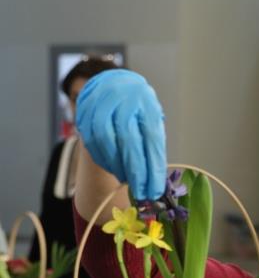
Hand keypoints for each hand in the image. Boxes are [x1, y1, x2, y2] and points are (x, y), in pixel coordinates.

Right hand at [75, 69, 166, 200]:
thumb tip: (153, 180)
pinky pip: (91, 140)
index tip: (155, 190)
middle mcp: (124, 100)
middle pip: (129, 140)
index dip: (153, 168)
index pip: (152, 139)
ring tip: (126, 179)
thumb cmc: (139, 112)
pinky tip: (112, 168)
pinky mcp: (84, 111)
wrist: (114, 86)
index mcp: (147, 104)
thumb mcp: (152, 122)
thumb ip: (152, 147)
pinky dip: (102, 159)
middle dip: (136, 171)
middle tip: (141, 192)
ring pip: (106, 140)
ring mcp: (101, 104)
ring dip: (117, 166)